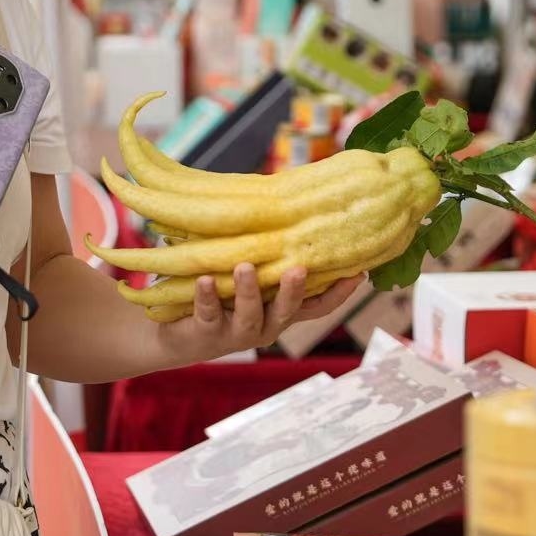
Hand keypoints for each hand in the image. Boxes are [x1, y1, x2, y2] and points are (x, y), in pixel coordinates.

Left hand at [155, 264, 363, 365]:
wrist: (177, 330)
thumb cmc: (221, 290)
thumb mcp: (249, 272)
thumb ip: (267, 250)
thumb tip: (288, 202)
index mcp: (280, 310)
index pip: (317, 306)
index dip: (339, 294)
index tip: (358, 273)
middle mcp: (266, 325)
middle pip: (288, 312)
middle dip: (293, 291)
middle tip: (298, 269)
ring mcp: (238, 333)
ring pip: (250, 315)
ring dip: (249, 290)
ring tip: (244, 267)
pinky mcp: (207, 334)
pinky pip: (210, 315)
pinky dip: (207, 296)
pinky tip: (204, 279)